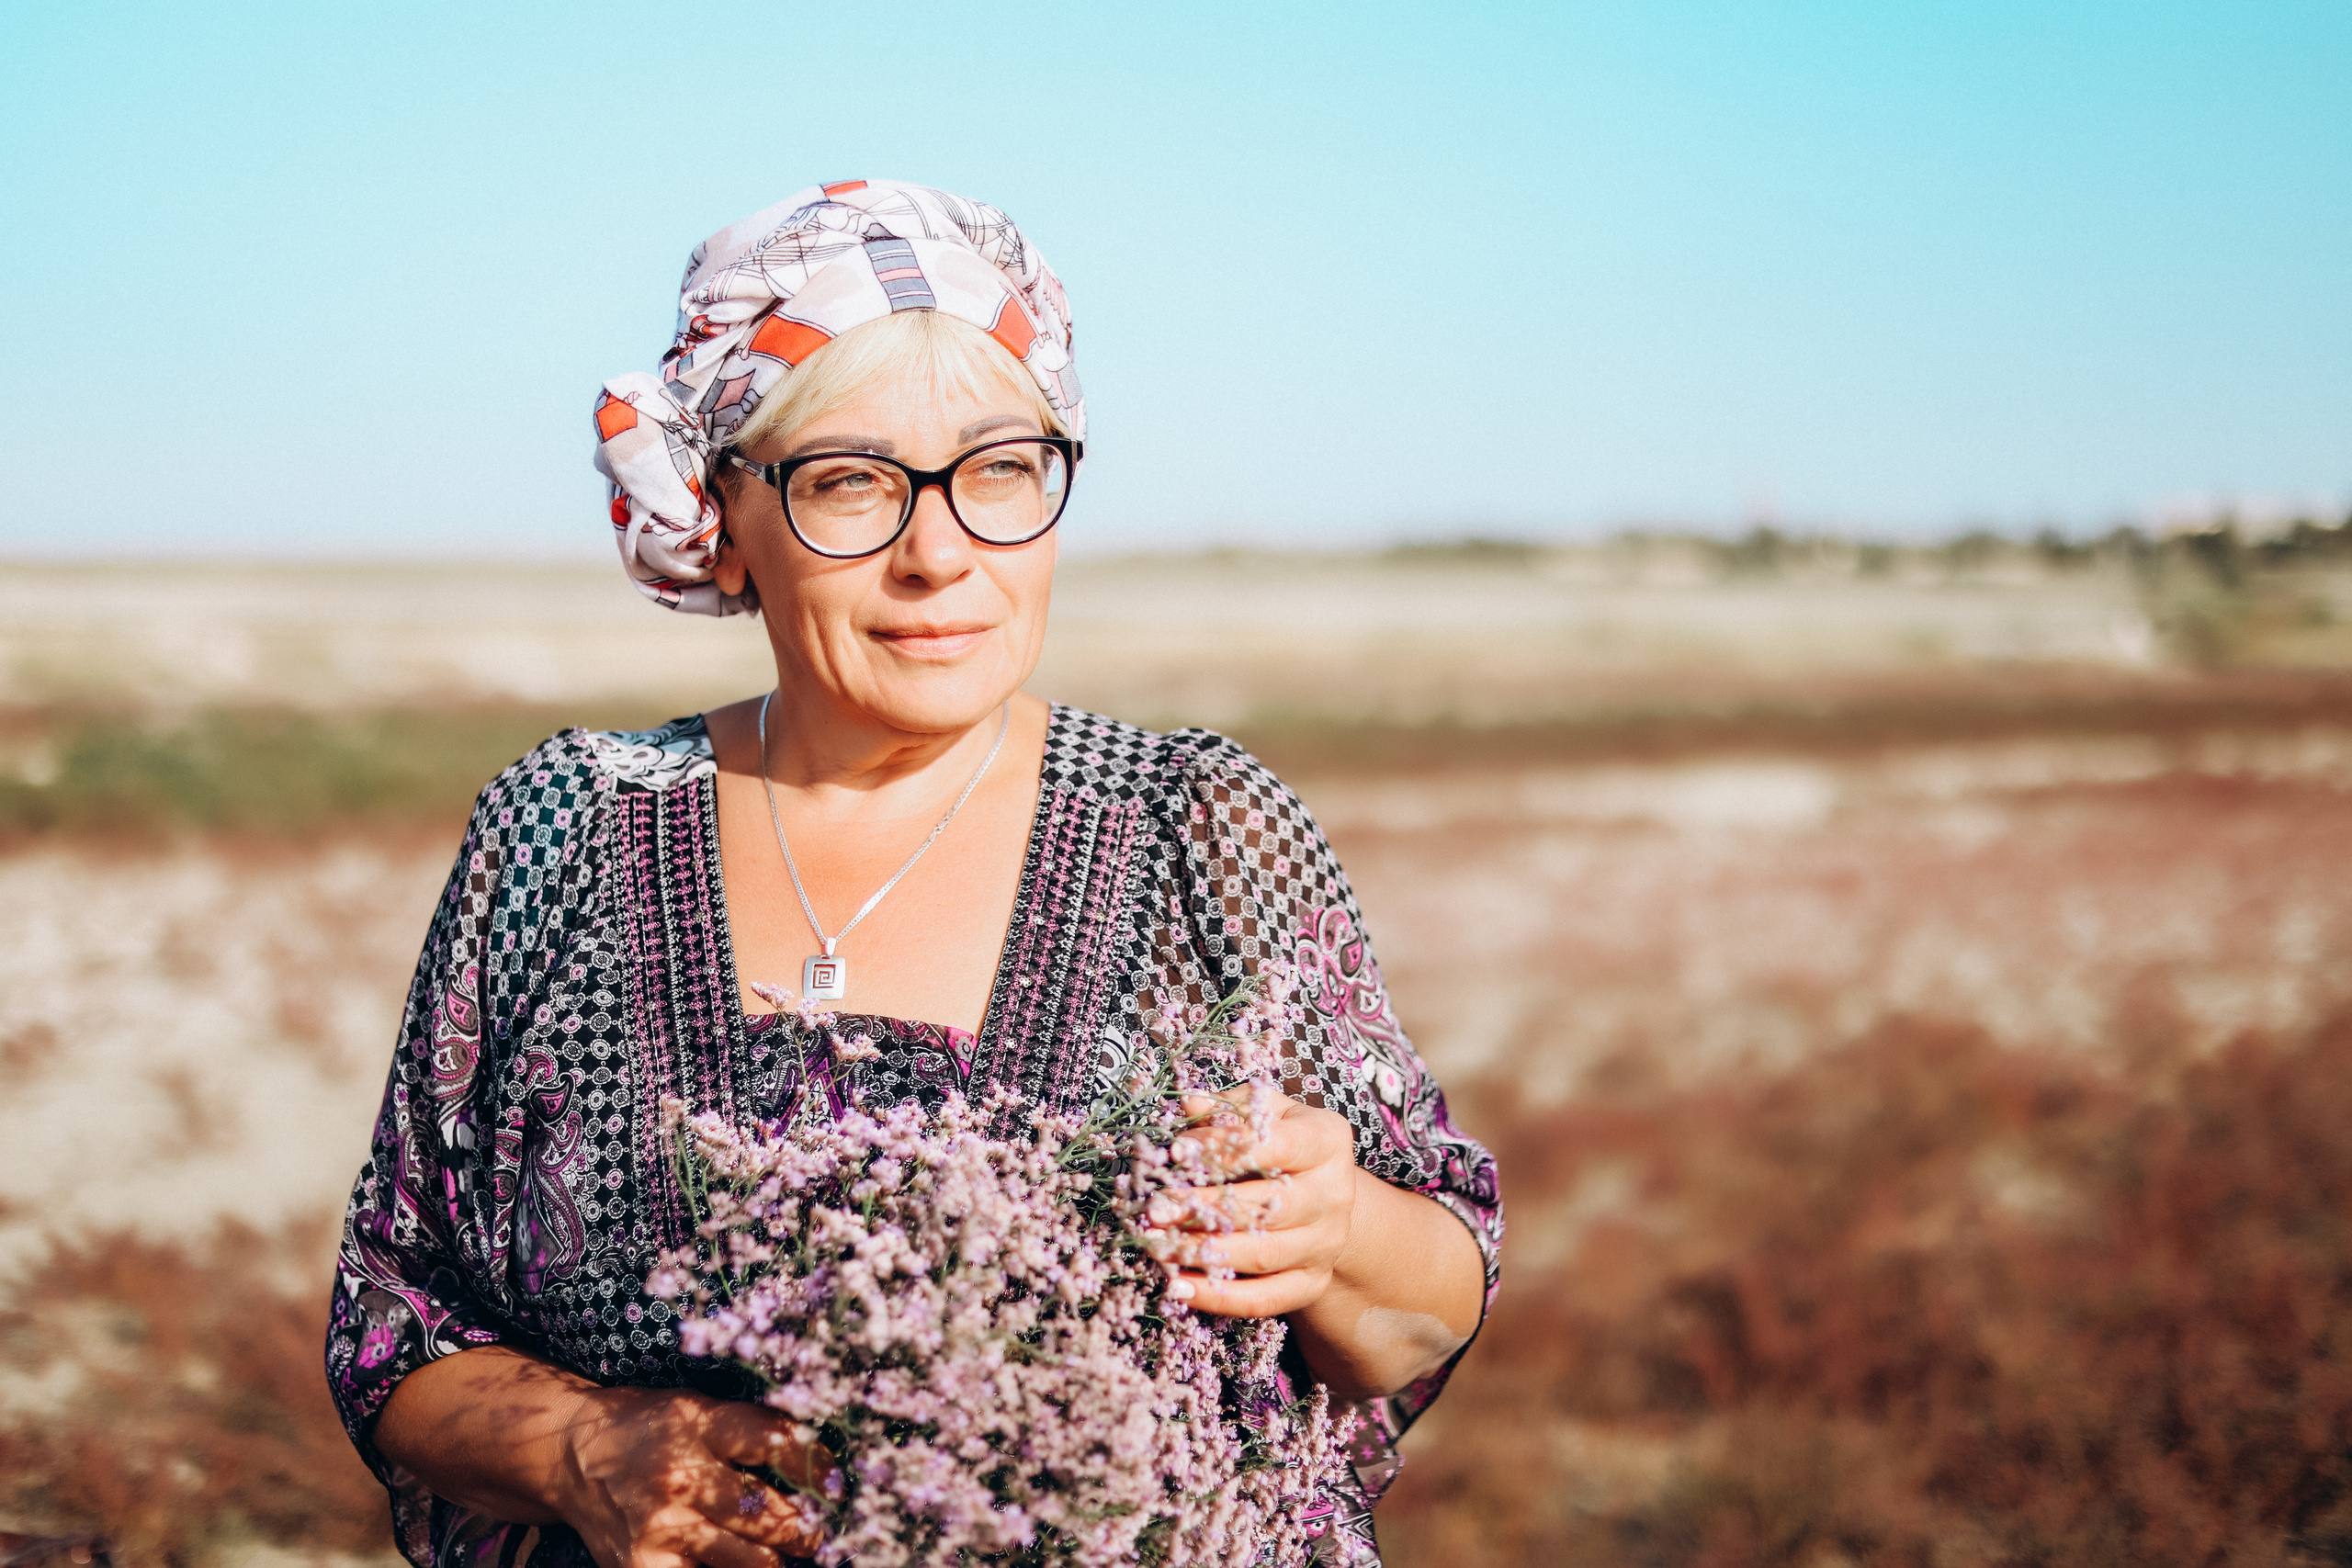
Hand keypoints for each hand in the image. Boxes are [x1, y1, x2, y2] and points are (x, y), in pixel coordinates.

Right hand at [556, 1386, 830, 1567]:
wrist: (569, 1456)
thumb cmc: (646, 1428)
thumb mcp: (697, 1409)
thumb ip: (751, 1431)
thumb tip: (821, 1464)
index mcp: (697, 1426)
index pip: (776, 1445)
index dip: (817, 1468)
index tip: (836, 1481)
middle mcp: (678, 1478)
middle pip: (771, 1516)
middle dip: (807, 1529)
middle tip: (820, 1531)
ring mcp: (659, 1530)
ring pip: (752, 1562)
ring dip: (778, 1560)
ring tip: (792, 1551)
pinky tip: (747, 1562)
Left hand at [1150, 1089, 1358, 1318]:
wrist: (1324, 1198)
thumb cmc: (1283, 1145)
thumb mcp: (1266, 1114)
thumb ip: (1228, 1109)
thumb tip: (1188, 1104)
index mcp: (1326, 1141)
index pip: (1276, 1145)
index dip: (1224, 1149)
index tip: (1176, 1152)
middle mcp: (1333, 1194)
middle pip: (1268, 1206)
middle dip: (1205, 1209)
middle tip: (1155, 1209)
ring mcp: (1326, 1243)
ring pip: (1263, 1254)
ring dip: (1205, 1253)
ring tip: (1157, 1245)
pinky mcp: (1312, 1282)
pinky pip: (1266, 1298)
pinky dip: (1220, 1297)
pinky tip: (1179, 1287)